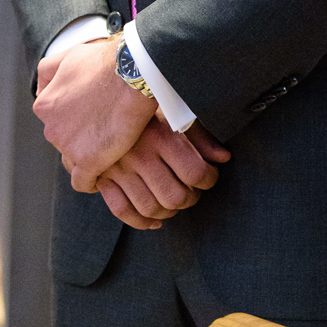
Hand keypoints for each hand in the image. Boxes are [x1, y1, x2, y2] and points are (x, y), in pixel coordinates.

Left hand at [32, 37, 156, 191]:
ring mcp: (69, 147)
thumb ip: (48, 71)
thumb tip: (39, 88)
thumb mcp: (69, 56)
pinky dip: (92, 181)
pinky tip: (104, 174)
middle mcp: (51, 128)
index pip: (56, 120)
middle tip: (108, 127)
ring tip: (114, 145)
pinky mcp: (90, 161)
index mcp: (45, 105)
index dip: (76, 118)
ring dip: (91, 153)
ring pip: (76, 158)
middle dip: (83, 136)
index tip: (93, 116)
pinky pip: (84, 181)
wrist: (134, 71)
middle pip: (66, 139)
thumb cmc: (106, 60)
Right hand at [96, 118, 231, 229]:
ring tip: (176, 203)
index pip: (194, 172)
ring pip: (149, 207)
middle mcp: (139, 155)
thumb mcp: (176, 114)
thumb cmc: (148, 111)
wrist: (102, 104)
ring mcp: (118, 170)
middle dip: (190, 199)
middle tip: (194, 192)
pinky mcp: (102, 179)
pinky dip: (140, 222)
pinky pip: (121, 211)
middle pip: (173, 196)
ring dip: (168, 212)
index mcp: (161, 136)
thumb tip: (224, 158)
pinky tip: (155, 221)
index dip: (209, 179)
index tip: (210, 176)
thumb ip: (200, 137)